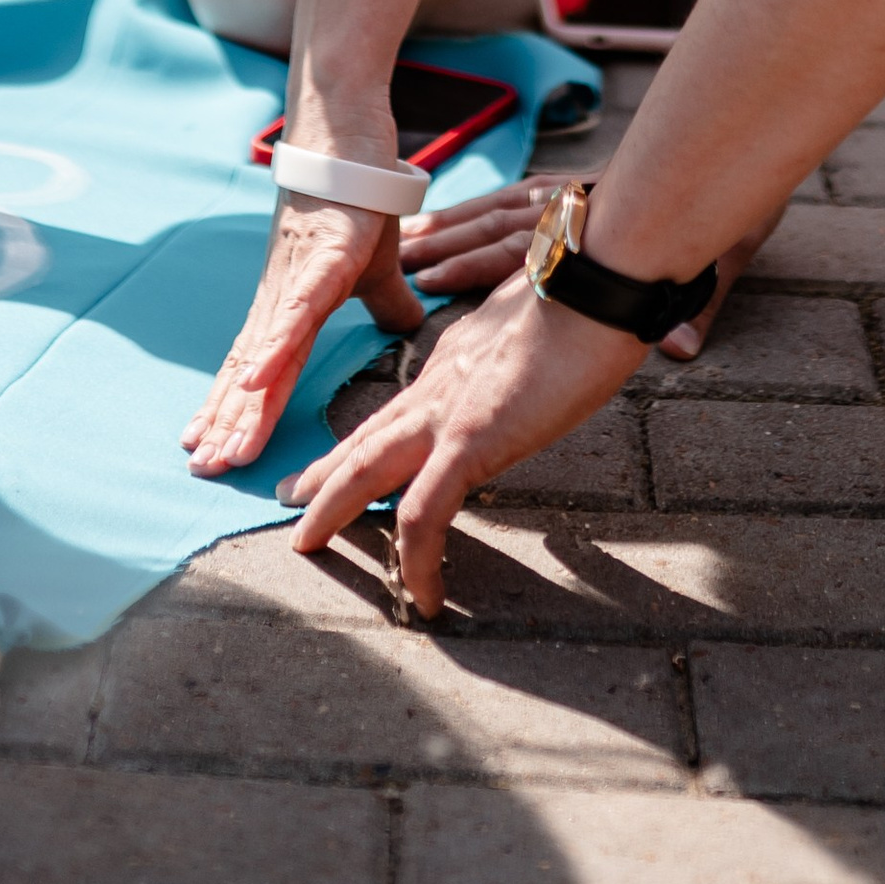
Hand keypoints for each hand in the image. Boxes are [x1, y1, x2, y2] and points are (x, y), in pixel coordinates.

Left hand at [183, 189, 425, 479]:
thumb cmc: (358, 198)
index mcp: (293, 307)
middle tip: (201, 469)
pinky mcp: (322, 257)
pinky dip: (274, 347)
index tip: (214, 454)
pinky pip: (297, 310)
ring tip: (219, 447)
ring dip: (241, 403)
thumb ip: (386, 301)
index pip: (261, 372)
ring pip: (265, 353)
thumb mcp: (376, 266)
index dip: (238, 414)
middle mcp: (282, 299)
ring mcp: (298, 279)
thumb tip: (406, 326)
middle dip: (226, 423)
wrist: (350, 134)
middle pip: (251, 374)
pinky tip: (253, 381)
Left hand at [285, 269, 646, 612]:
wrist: (595, 286)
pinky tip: (423, 597)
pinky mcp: (466, 442)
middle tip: (289, 498)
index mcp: (453, 361)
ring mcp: (444, 413)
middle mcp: (436, 384)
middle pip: (364, 436)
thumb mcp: (535, 333)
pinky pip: (423, 514)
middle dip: (323, 471)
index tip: (346, 456)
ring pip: (365, 469)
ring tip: (307, 545)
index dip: (366, 436)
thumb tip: (526, 378)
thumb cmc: (585, 300)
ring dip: (332, 508)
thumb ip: (517, 359)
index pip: (397, 408)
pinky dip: (417, 561)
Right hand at [398, 176, 764, 357]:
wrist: (747, 144)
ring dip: (455, 223)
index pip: (528, 245)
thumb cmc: (735, 209)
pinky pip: (518, 197)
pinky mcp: (581, 187)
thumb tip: (680, 349)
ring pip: (503, 206)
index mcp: (605, 221)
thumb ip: (702, 301)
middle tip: (398, 261)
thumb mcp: (729, 250)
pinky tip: (455, 218)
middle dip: (448, 240)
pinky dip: (481, 207)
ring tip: (410, 239)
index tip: (431, 278)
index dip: (476, 263)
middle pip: (500, 220)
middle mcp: (582, 202)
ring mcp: (577, 193)